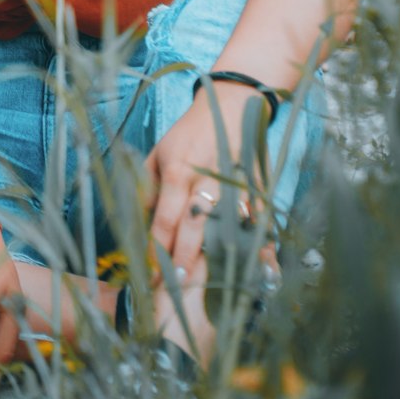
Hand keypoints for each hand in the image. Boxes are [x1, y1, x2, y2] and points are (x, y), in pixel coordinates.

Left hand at [146, 85, 262, 285]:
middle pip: (195, 227)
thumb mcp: (159, 152)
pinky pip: (259, 225)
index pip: (166, 218)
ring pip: (228, 230)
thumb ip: (147, 187)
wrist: (233, 107)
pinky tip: (262, 275)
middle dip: (185, 261)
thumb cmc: (189, 133)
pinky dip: (262, 250)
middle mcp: (207, 182)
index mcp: (179, 172)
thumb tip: (137, 222)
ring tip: (215, 291)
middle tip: (175, 289)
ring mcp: (234, 187)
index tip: (150, 273)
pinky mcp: (257, 191)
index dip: (157, 248)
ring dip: (221, 261)